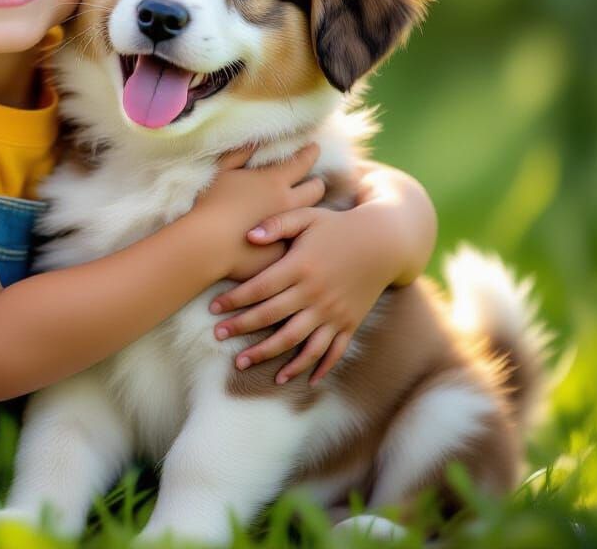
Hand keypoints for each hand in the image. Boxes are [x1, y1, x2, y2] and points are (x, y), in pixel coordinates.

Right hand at [189, 143, 325, 278]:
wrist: (208, 245)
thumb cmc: (211, 204)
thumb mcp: (223, 171)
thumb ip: (240, 154)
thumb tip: (254, 142)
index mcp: (274, 182)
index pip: (302, 162)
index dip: (310, 153)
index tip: (314, 147)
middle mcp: (287, 204)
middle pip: (315, 191)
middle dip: (317, 183)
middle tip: (315, 181)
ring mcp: (288, 229)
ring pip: (310, 216)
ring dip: (308, 209)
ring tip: (301, 208)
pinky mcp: (283, 252)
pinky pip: (293, 240)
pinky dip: (291, 234)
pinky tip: (284, 235)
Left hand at [209, 197, 399, 384]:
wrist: (384, 241)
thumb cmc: (338, 226)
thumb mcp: (308, 216)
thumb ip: (277, 223)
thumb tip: (248, 236)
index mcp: (301, 266)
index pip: (259, 289)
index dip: (234, 300)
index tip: (212, 308)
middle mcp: (315, 293)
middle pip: (272, 318)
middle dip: (241, 328)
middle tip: (217, 335)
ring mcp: (333, 312)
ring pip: (297, 341)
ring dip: (269, 355)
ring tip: (243, 363)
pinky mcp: (349, 323)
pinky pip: (332, 352)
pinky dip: (316, 368)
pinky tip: (300, 380)